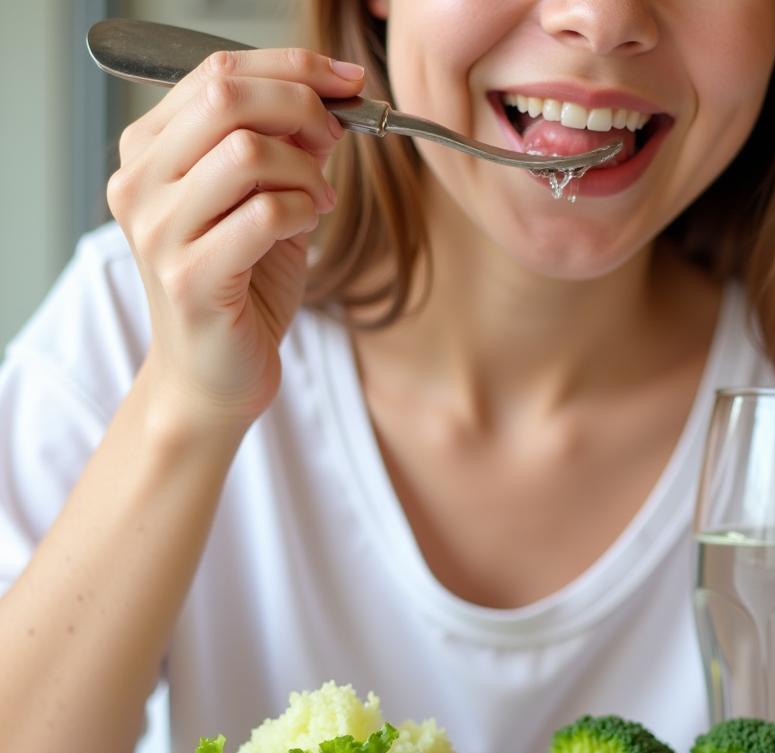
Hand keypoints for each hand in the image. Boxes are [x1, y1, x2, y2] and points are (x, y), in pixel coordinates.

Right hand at [107, 48, 363, 428]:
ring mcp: (157, 231)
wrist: (216, 375)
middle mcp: (139, 183)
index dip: (291, 67)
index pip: (215, 72)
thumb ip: (286, 151)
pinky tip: (308, 223)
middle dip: (300, 108)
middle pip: (225, 97)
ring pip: (245, 152)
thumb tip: (327, 102)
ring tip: (319, 199)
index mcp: (149, 153)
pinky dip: (301, 210)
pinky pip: (261, 214)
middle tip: (334, 141)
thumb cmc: (241, 290)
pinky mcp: (188, 278)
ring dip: (304, 170)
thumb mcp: (265, 204)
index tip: (346, 81)